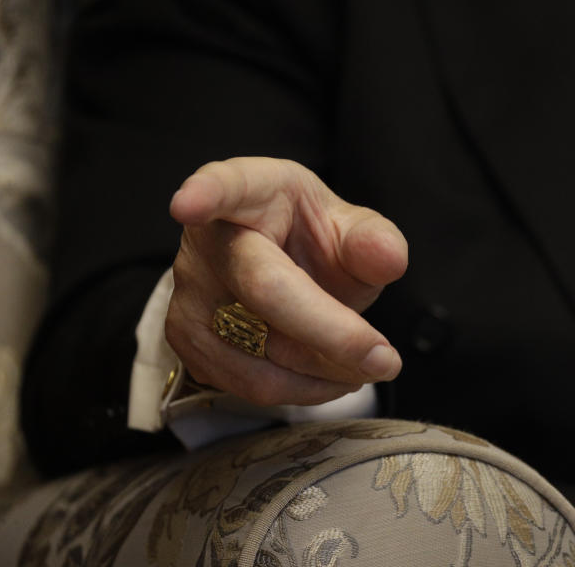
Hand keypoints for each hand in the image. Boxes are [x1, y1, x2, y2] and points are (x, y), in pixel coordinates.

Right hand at [165, 157, 407, 405]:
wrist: (278, 272)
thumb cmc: (311, 242)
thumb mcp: (349, 227)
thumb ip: (373, 240)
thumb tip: (389, 257)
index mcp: (250, 191)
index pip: (224, 186)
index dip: (205, 194)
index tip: (189, 205)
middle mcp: (207, 241)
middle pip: (265, 290)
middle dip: (333, 333)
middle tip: (385, 360)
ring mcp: (189, 293)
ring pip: (259, 353)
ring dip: (325, 373)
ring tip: (367, 366)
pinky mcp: (185, 341)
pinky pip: (249, 384)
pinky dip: (304, 389)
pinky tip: (332, 373)